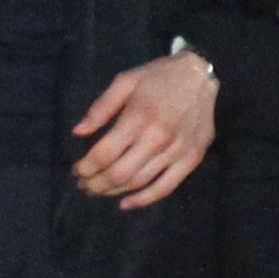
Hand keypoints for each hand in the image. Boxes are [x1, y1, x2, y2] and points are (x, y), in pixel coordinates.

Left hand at [71, 49, 219, 210]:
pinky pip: (166, 187)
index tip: (77, 170)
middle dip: (95, 184)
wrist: (201, 74)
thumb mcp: (125, 81)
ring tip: (99, 191)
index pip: (104, 154)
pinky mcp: (191, 159)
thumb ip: (101, 108)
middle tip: (84, 184)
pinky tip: (126, 203)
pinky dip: (144, 200)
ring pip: (138, 183)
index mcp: (138, 117)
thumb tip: (78, 133)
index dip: (85, 167)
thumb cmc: (159, 76)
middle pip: (119, 173)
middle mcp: (157, 138)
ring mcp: (177, 151)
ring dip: (113, 192)